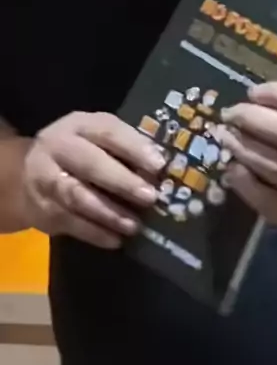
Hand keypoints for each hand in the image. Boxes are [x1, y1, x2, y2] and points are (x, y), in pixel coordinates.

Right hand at [22, 112, 164, 249]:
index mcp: (79, 125)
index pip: (108, 131)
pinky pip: (69, 222)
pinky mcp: (42, 210)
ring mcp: (46, 179)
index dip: (134, 147)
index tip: (159, 165)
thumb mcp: (97, 137)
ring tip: (134, 225)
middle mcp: (59, 147)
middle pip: (90, 163)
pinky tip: (116, 239)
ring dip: (109, 213)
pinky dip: (94, 233)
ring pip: (77, 196)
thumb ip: (125, 147)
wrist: (26, 172)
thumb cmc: (79, 151)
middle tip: (150, 197)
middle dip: (122, 181)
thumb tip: (161, 169)